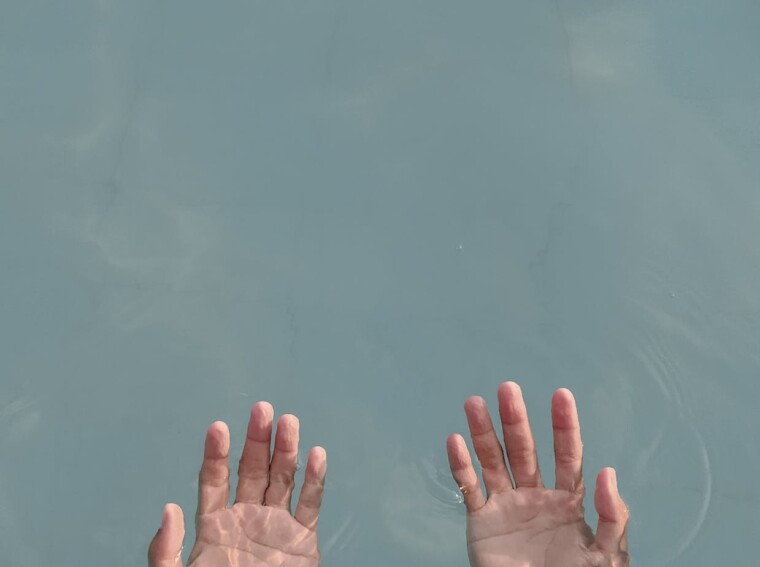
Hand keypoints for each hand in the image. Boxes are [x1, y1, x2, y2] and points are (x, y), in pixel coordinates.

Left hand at [149, 402, 326, 566]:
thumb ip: (165, 552)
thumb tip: (167, 509)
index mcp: (214, 526)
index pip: (214, 479)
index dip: (216, 453)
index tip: (217, 427)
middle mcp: (246, 518)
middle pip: (252, 470)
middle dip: (257, 439)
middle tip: (261, 409)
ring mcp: (276, 526)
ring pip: (283, 479)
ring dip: (286, 450)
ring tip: (288, 422)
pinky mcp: (303, 540)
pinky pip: (311, 504)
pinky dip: (316, 480)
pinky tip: (316, 455)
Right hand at [447, 382, 629, 566]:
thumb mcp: (606, 556)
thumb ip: (611, 517)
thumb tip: (607, 471)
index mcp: (568, 500)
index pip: (567, 455)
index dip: (564, 425)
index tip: (561, 395)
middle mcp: (535, 495)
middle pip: (524, 450)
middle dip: (516, 419)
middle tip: (508, 388)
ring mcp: (507, 506)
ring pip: (493, 461)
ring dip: (484, 432)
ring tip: (474, 402)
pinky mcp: (482, 522)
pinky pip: (469, 488)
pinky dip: (460, 466)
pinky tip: (455, 441)